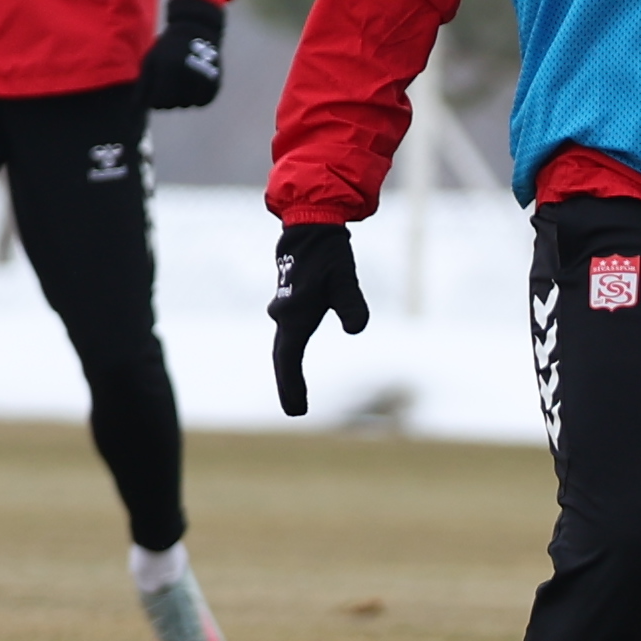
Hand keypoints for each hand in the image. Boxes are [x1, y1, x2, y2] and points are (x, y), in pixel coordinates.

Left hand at [139, 0, 224, 108]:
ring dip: (183, 99)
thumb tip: (138, 107)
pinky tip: (192, 87)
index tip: (155, 92)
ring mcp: (204, 78)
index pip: (160, 102)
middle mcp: (188, 73)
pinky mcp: (216, 81)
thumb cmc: (167, 48)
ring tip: (180, 83)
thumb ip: (144, 85)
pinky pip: (204, 101)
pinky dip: (197, 99)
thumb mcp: (150, 62)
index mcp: (169, 68)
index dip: (155, 101)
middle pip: (174, 105)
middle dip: (169, 100)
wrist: (197, 31)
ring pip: (189, 104)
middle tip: (168, 86)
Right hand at [269, 222, 368, 418]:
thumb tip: (356, 329)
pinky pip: (288, 337)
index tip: (296, 411)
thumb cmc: (329, 254)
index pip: (290, 359)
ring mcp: (285, 311)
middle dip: (289, 385)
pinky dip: (290, 355)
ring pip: (285, 348)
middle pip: (284, 358)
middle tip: (296, 411)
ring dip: (289, 372)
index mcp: (294, 316)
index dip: (292, 385)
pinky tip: (294, 364)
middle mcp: (285, 316)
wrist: (310, 228)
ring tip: (296, 398)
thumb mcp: (345, 279)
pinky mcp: (291, 305)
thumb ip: (352, 303)